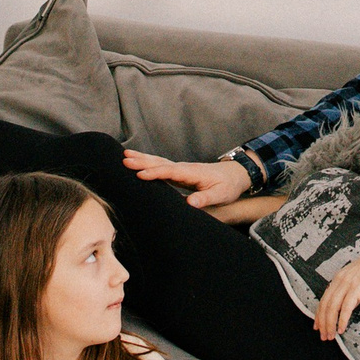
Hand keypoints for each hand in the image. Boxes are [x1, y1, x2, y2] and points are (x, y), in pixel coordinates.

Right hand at [122, 151, 249, 210]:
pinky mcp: (179, 172)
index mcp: (192, 173)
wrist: (235, 175)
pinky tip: (138, 162)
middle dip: (142, 161)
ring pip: (158, 162)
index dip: (155, 173)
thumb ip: (205, 198)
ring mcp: (181, 169)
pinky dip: (148, 162)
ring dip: (142, 159)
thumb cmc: (227, 186)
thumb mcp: (220, 195)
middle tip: (124, 159)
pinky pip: (161, 166)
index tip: (140, 174)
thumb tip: (190, 203)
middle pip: (160, 163)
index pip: (170, 172)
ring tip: (125, 155)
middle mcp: (184, 168)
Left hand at [315, 246, 359, 340]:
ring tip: (331, 336)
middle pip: (325, 305)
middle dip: (322, 323)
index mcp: (339, 277)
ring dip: (330, 324)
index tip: (317, 326)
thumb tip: (349, 304)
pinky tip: (341, 329)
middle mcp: (340, 280)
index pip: (324, 299)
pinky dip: (342, 320)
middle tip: (323, 336)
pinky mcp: (357, 288)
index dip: (319, 314)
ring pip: (333, 308)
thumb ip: (352, 289)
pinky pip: (346, 307)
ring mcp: (348, 283)